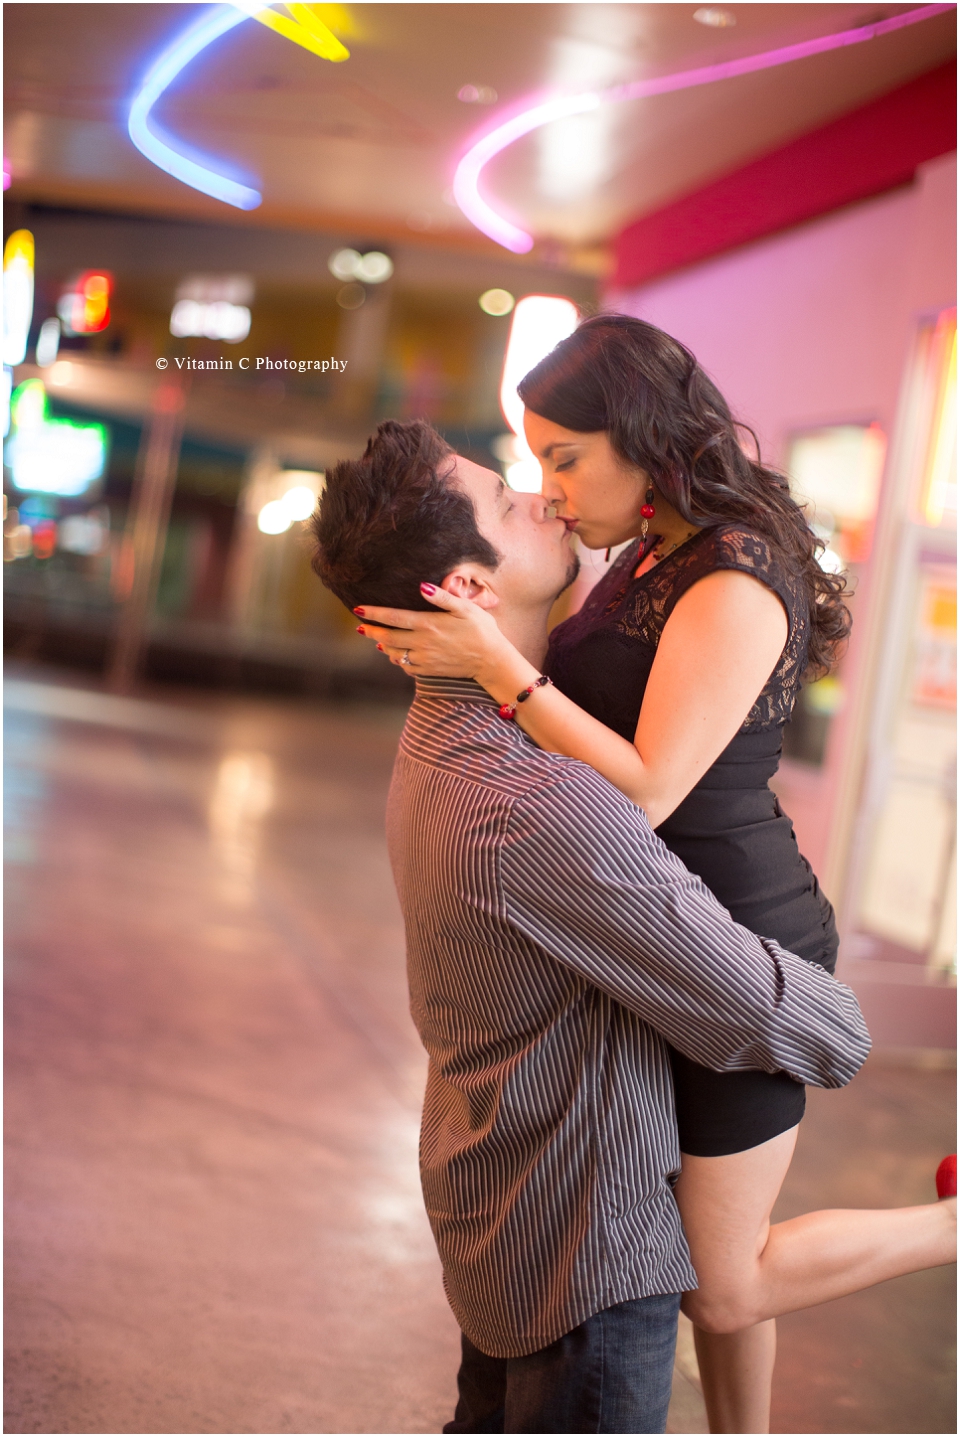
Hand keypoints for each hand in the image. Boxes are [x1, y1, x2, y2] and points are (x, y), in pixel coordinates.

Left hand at [354, 585, 510, 679]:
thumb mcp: (466, 608)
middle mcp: (422, 643)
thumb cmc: (482, 630)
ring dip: (383, 645)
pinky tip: (396, 654)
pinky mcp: (429, 670)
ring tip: (376, 638)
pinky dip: (397, 659)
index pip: (394, 617)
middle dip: (371, 631)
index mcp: (429, 624)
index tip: (358, 609)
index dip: (374, 613)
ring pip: (394, 653)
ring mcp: (424, 659)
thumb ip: (443, 597)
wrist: (492, 661)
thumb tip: (422, 586)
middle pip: (388, 637)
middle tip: (359, 627)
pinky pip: (405, 666)